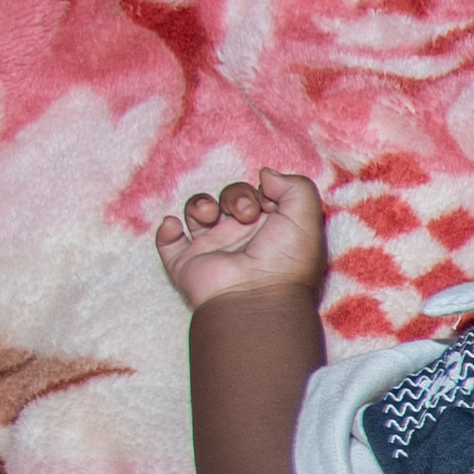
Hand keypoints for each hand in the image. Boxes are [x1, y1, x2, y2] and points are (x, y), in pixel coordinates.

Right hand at [155, 169, 328, 310]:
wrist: (255, 298)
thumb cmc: (285, 260)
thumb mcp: (306, 216)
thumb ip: (294, 186)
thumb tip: (265, 175)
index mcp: (271, 229)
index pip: (260, 194)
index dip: (263, 190)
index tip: (268, 202)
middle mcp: (242, 238)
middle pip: (229, 197)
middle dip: (235, 195)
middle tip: (244, 213)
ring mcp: (213, 250)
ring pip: (198, 212)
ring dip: (199, 204)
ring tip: (208, 216)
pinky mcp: (187, 263)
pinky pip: (168, 242)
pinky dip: (167, 230)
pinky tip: (177, 227)